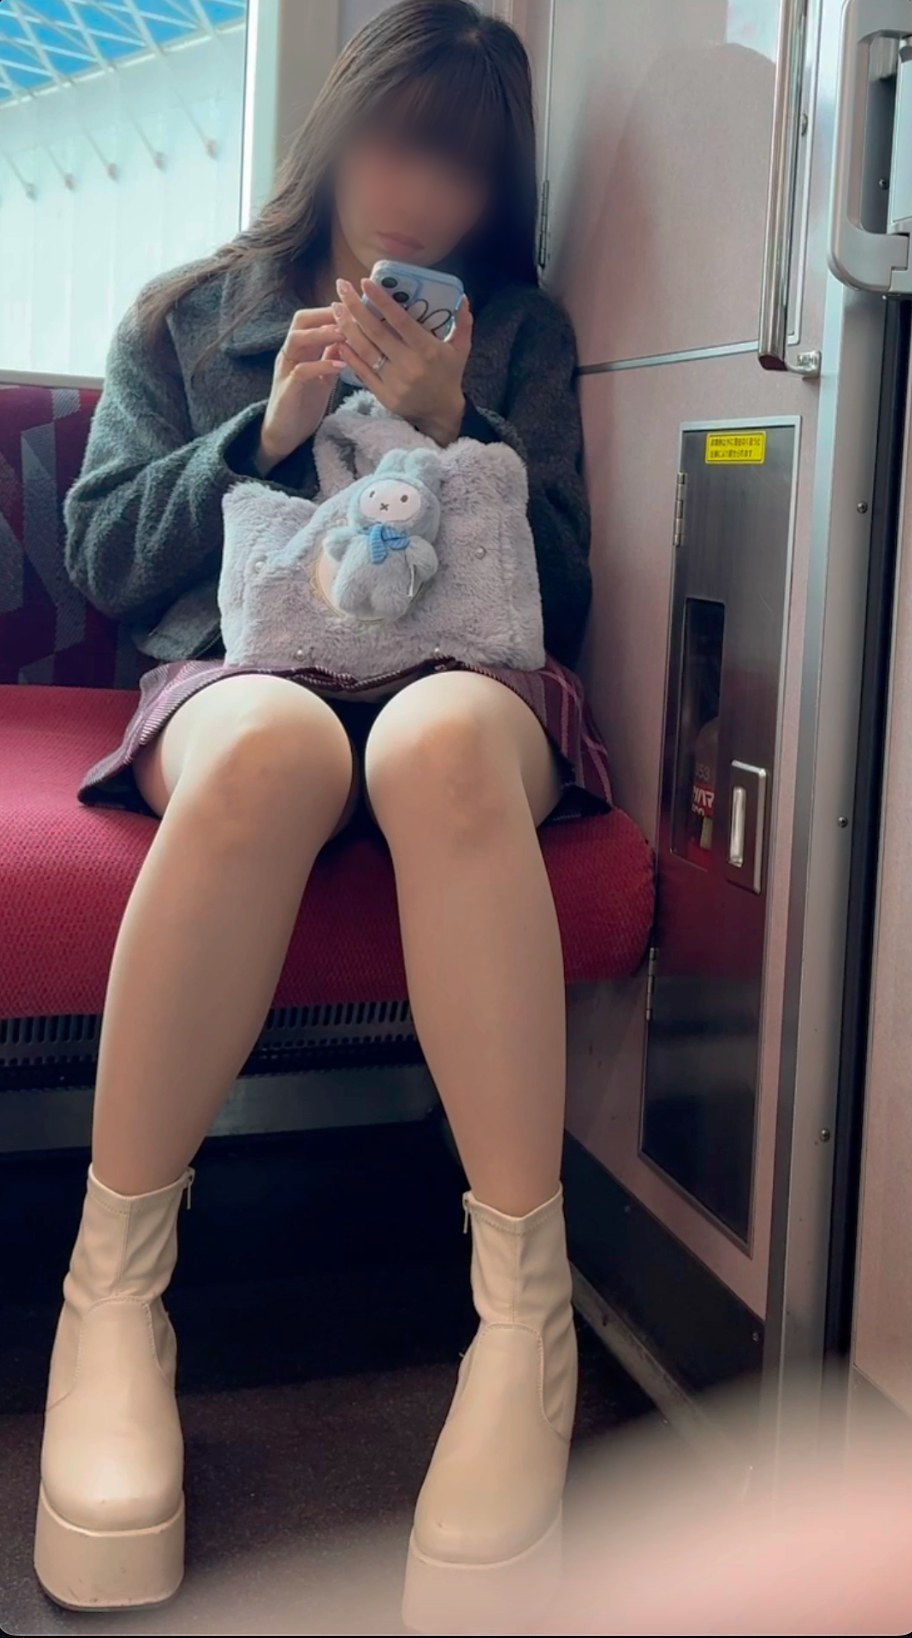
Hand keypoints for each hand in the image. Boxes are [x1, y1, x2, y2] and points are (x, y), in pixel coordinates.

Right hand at [257, 307, 345, 473]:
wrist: (284, 435)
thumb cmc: (303, 405)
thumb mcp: (323, 376)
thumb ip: (331, 356)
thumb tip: (348, 336)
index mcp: (299, 350)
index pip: (311, 319)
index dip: (331, 310)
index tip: (355, 305)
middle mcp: (289, 354)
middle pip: (300, 320)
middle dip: (325, 314)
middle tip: (351, 313)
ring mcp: (286, 370)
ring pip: (297, 340)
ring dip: (322, 334)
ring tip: (346, 333)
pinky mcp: (287, 390)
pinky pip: (302, 371)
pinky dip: (321, 365)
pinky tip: (341, 365)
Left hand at [331, 277, 472, 445]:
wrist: (440, 413)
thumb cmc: (449, 375)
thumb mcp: (461, 349)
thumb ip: (463, 322)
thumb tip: (462, 297)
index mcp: (427, 349)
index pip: (400, 320)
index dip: (381, 300)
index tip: (365, 282)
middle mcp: (409, 365)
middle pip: (375, 331)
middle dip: (355, 307)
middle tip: (342, 288)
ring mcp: (394, 381)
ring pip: (365, 350)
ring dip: (347, 327)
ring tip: (336, 308)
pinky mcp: (383, 395)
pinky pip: (362, 371)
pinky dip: (349, 354)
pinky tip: (338, 338)